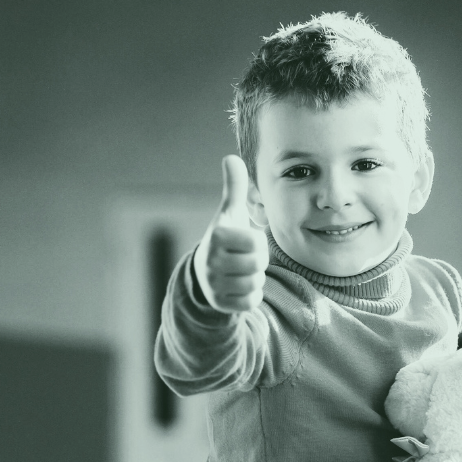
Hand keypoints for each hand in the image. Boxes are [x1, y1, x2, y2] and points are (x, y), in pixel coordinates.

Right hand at [194, 155, 268, 312]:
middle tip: (247, 257)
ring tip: (243, 270)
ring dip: (255, 277)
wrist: (204, 271)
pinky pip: (251, 302)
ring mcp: (214, 285)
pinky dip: (251, 295)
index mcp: (216, 236)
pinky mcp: (221, 304)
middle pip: (258, 265)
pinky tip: (240, 285)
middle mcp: (211, 262)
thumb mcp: (230, 212)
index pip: (256, 242)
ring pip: (256, 284)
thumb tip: (231, 157)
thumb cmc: (225, 238)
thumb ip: (234, 187)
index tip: (247, 241)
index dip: (258, 242)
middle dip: (258, 260)